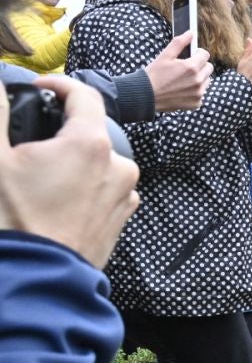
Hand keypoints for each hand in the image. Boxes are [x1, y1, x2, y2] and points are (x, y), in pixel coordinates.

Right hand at [0, 77, 139, 267]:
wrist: (38, 278)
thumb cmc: (16, 220)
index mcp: (91, 144)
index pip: (83, 95)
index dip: (58, 84)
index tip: (39, 88)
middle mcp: (119, 166)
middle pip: (90, 130)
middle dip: (60, 129)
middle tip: (29, 140)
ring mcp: (124, 193)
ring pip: (97, 160)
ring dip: (70, 158)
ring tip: (38, 174)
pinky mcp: (122, 216)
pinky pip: (103, 186)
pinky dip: (82, 182)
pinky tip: (54, 197)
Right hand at [144, 32, 211, 111]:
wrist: (146, 96)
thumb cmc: (154, 74)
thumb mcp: (165, 55)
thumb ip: (179, 43)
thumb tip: (191, 33)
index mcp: (192, 67)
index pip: (205, 54)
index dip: (197, 53)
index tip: (190, 56)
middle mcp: (198, 80)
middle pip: (209, 67)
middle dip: (199, 65)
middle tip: (186, 68)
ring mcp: (199, 93)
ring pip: (207, 80)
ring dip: (199, 78)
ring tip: (183, 79)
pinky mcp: (196, 103)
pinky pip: (202, 93)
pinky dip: (195, 91)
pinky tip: (182, 90)